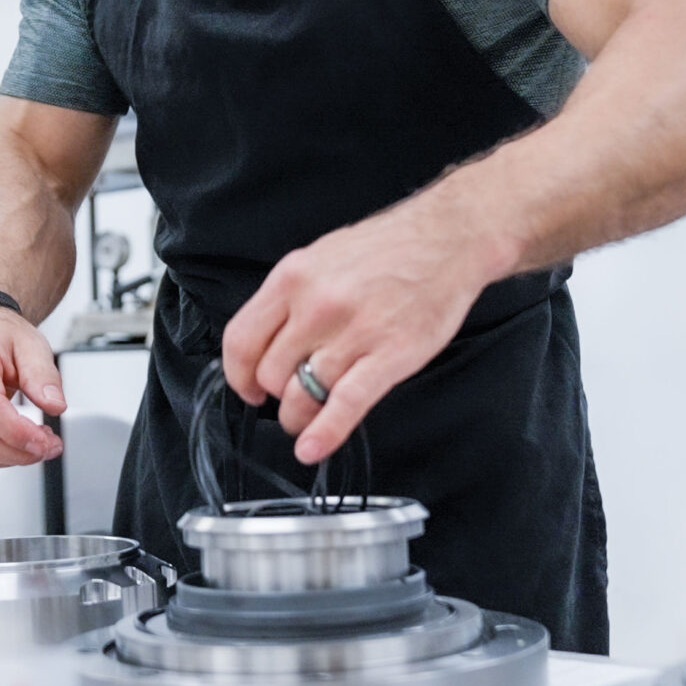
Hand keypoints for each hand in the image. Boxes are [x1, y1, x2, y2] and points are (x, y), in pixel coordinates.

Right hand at [0, 306, 66, 469]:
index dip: (17, 432)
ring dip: (14, 456)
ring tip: (37, 438)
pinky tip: (16, 441)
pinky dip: (0, 456)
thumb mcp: (32, 346)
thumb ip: (44, 376)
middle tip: (50, 443)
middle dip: (22, 451)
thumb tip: (54, 405)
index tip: (45, 440)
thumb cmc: (1, 338)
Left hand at [221, 195, 503, 464]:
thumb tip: (267, 340)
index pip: (241, 340)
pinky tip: (313, 447)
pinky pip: (345, 404)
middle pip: (271, 374)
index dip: (239, 375)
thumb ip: (290, 299)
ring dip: (299, 418)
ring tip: (306, 420)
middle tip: (289, 400)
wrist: (446, 238)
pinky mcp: (389, 355)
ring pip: (302, 395)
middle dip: (275, 397)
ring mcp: (353, 332)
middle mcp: (316, 305)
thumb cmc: (387, 248)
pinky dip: (325, 433)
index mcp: (293, 278)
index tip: (247, 388)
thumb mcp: (320, 258)